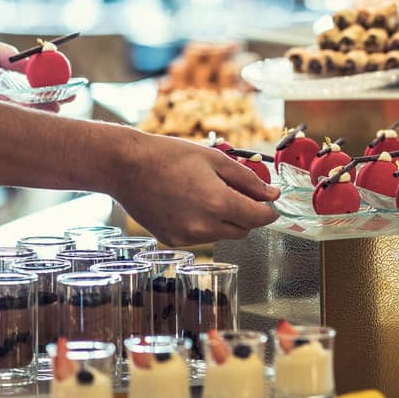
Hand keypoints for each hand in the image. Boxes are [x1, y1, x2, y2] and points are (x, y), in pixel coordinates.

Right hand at [105, 130, 279, 245]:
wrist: (126, 167)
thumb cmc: (168, 156)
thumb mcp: (215, 159)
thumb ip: (247, 179)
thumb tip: (272, 194)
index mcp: (218, 202)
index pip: (259, 218)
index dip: (269, 211)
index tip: (270, 204)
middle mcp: (204, 226)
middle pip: (243, 230)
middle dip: (246, 214)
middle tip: (234, 192)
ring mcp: (187, 237)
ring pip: (222, 235)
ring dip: (224, 220)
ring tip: (204, 194)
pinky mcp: (172, 240)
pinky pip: (200, 237)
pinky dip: (202, 224)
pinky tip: (187, 204)